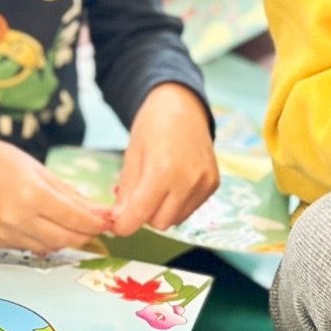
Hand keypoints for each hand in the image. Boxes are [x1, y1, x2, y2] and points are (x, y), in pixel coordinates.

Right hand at [0, 139, 109, 252]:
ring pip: (49, 247)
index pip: (73, 218)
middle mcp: (16, 218)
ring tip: (73, 226)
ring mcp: (5, 233)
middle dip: (84, 234)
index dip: (95, 223)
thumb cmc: (6, 162)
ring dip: (66, 239)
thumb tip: (102, 213)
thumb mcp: (42, 172)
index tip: (109, 221)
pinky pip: (31, 247)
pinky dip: (44, 240)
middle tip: (96, 227)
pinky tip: (47, 227)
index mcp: (31, 194)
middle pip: (64, 238)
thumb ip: (72, 196)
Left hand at [114, 84, 218, 235]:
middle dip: (144, 215)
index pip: (140, 214)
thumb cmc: (152, 126)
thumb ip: (127, 189)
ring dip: (162, 211)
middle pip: (160, 223)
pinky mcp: (213, 184)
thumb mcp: (132, 154)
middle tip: (137, 197)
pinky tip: (174, 182)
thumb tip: (118, 219)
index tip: (116, 225)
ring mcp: (204, 183)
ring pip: (176, 219)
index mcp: (162, 170)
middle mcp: (187, 180)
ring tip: (157, 186)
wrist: (183, 105)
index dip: (124, 225)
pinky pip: (190, 208)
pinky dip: (178, 203)